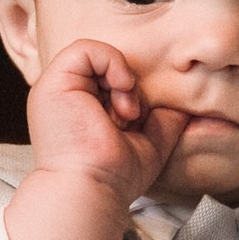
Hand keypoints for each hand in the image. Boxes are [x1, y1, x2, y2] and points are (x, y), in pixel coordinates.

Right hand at [27, 35, 187, 203]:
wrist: (90, 190)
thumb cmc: (113, 179)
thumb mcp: (147, 145)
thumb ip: (161, 122)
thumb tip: (184, 107)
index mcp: (77, 111)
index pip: (108, 81)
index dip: (129, 92)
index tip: (135, 120)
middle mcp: (64, 99)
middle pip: (104, 68)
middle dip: (127, 86)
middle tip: (131, 117)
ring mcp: (56, 89)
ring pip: (96, 55)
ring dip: (122, 78)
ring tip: (126, 111)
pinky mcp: (54, 82)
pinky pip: (86, 49)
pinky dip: (112, 62)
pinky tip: (122, 90)